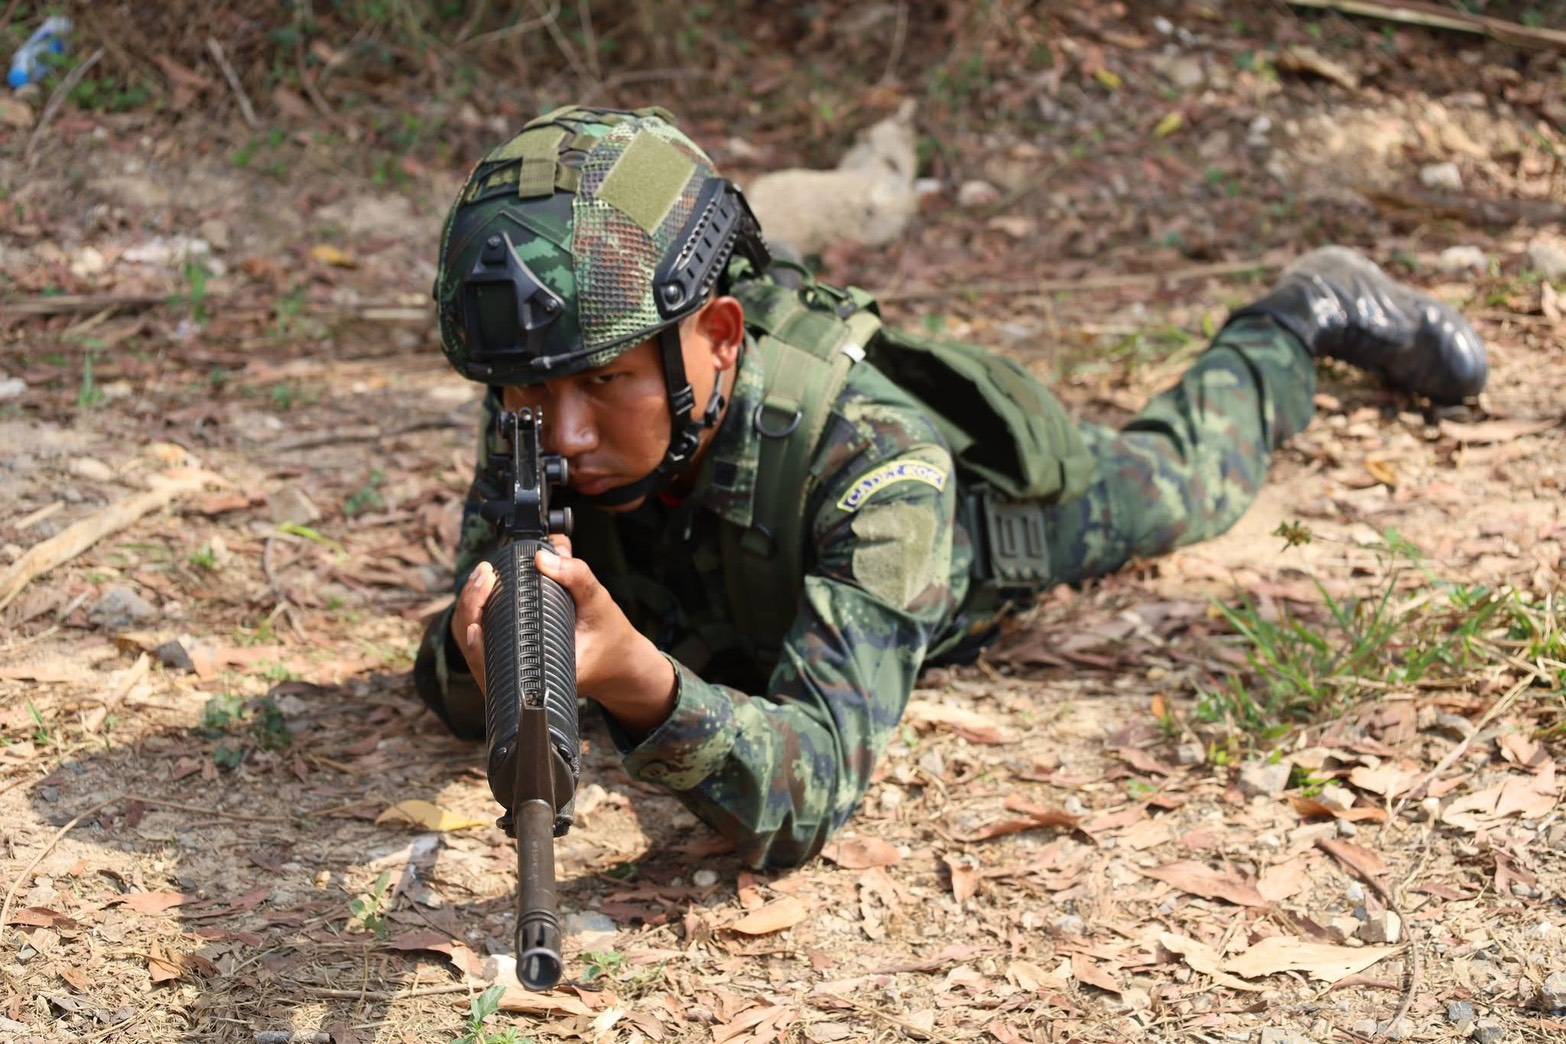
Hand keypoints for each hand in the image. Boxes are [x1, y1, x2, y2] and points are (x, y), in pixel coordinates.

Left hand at [451, 536, 677, 738]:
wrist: (617, 659)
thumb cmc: (608, 635)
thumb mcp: (599, 602)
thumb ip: (575, 576)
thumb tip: (541, 556)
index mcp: (537, 672)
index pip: (489, 659)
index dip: (476, 632)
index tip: (483, 596)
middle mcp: (520, 677)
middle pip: (473, 646)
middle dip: (471, 606)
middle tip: (484, 573)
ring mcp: (515, 669)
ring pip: (474, 643)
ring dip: (471, 609)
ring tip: (481, 578)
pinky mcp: (515, 658)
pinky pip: (485, 641)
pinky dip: (480, 616)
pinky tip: (483, 593)